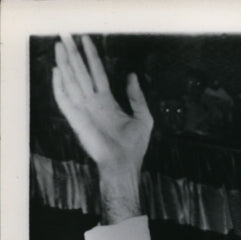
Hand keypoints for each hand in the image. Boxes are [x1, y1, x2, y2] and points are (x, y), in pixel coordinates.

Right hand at [53, 35, 152, 219]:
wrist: (124, 164)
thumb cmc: (134, 146)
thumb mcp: (143, 117)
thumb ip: (137, 97)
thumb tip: (132, 76)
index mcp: (107, 101)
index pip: (97, 72)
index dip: (91, 55)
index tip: (86, 39)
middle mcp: (93, 102)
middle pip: (81, 72)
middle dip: (73, 53)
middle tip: (66, 34)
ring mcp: (84, 109)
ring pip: (72, 81)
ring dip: (65, 63)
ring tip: (60, 46)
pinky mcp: (76, 119)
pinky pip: (65, 100)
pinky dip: (59, 86)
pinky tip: (57, 72)